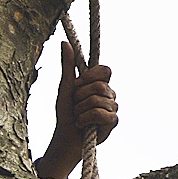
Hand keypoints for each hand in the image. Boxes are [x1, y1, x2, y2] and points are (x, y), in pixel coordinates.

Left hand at [35, 39, 116, 178]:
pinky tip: (82, 125)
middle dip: (80, 96)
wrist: (65, 136)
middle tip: (75, 105)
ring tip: (78, 116)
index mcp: (100, 83)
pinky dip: (85, 119)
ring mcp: (113, 108)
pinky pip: (100, 114)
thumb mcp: (65, 86)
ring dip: (80, 110)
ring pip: (97, 100)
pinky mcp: (113, 122)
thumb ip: (67, 65)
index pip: (105, 70)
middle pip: (99, 86)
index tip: (78, 82)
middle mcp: (109, 94)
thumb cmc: (66, 112)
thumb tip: (64, 43)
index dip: (91, 75)